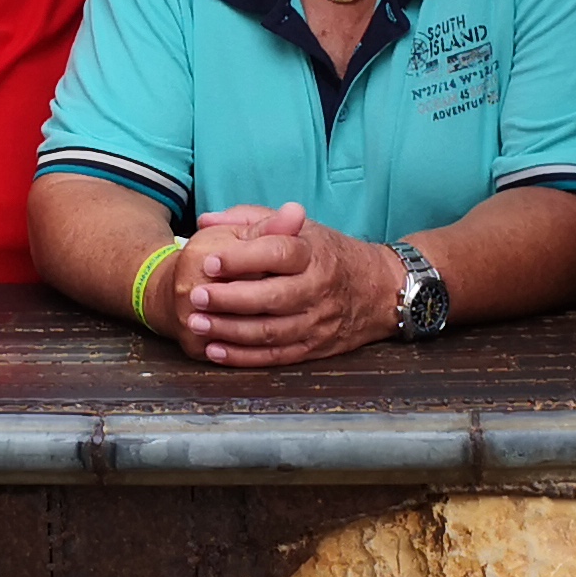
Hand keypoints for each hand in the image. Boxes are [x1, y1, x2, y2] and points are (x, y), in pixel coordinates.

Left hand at [169, 203, 402, 366]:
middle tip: (196, 296)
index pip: (278, 253)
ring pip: (271, 331)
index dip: (242, 258)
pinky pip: (276, 356)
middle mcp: (318, 288)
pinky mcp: (315, 347)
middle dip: (230, 299)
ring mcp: (318, 321)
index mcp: (313, 253)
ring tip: (197, 323)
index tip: (210, 260)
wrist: (379, 291)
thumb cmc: (328, 255)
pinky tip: (216, 350)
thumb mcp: (300, 229)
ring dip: (230, 331)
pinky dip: (244, 357)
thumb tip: (208, 219)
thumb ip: (253, 220)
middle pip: (272, 297)